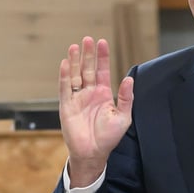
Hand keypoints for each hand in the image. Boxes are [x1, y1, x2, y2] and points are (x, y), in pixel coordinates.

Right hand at [58, 37, 133, 186]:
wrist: (93, 153)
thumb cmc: (108, 137)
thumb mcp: (123, 117)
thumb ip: (126, 98)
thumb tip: (129, 79)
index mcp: (103, 94)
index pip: (102, 71)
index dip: (102, 57)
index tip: (102, 42)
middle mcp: (90, 93)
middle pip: (88, 69)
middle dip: (88, 54)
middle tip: (87, 39)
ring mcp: (77, 98)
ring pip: (75, 75)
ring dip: (75, 61)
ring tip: (75, 46)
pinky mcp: (67, 106)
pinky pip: (65, 88)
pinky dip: (64, 76)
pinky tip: (65, 64)